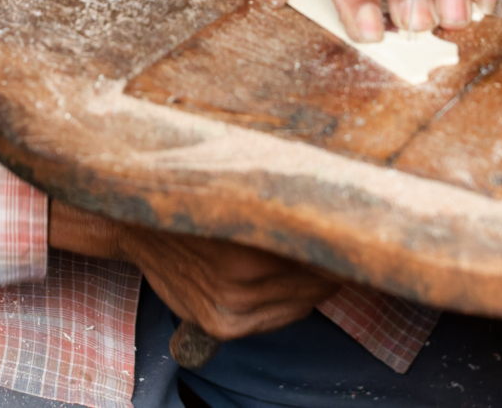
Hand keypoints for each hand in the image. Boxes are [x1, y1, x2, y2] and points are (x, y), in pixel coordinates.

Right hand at [48, 201, 335, 338]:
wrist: (133, 217)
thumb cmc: (195, 186)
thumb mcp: (242, 178)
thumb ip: (289, 192)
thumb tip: (346, 194)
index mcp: (250, 238)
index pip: (323, 251)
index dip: (350, 237)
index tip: (368, 222)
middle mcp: (240, 282)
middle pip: (319, 279)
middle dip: (336, 259)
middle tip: (353, 235)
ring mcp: (229, 309)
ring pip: (305, 301)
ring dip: (319, 281)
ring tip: (319, 252)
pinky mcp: (221, 325)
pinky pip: (281, 318)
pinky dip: (295, 299)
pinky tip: (292, 276)